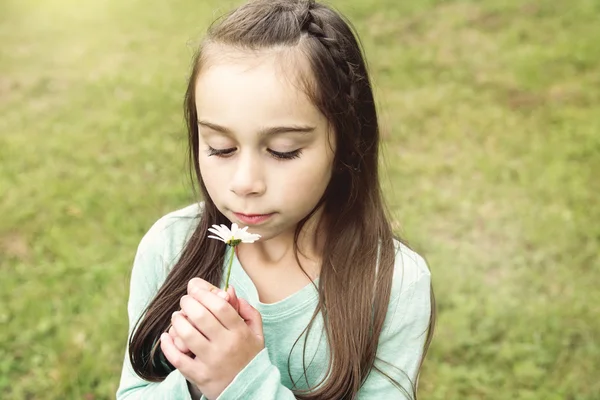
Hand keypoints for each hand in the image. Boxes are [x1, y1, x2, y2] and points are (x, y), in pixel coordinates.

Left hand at [160, 278, 263, 399]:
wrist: (251, 391)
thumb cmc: (251, 358)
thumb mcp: (257, 334)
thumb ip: (248, 311)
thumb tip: (230, 291)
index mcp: (240, 332)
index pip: (220, 305)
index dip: (205, 293)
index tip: (196, 289)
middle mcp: (226, 345)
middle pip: (202, 316)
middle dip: (188, 303)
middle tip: (185, 300)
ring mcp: (212, 361)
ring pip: (188, 335)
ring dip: (178, 321)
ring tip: (177, 317)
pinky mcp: (200, 376)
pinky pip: (178, 359)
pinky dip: (168, 346)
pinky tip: (166, 336)